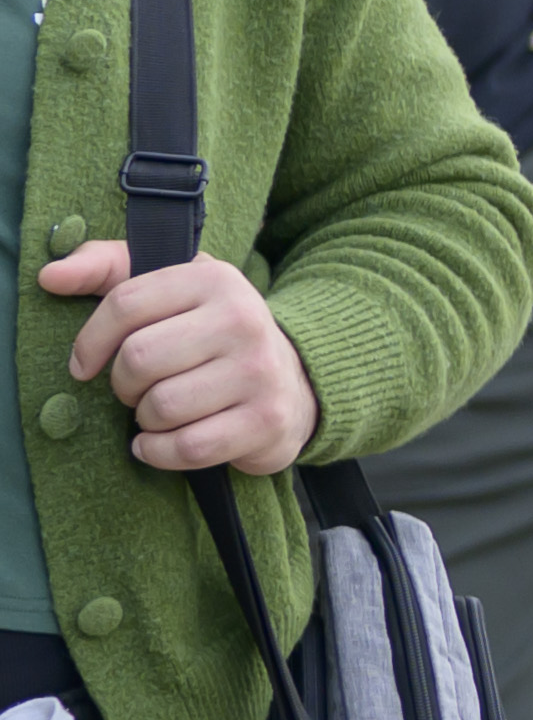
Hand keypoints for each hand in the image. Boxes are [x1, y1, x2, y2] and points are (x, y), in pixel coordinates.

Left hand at [34, 240, 307, 474]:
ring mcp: (260, 372)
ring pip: (161, 406)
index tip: (85, 364)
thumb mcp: (165, 286)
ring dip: (145, 419)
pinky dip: (159, 452)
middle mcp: (244, 320)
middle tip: (137, 389)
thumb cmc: (208, 331)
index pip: (125, 304)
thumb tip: (51, 276)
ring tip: (160, 412)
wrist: (293, 379)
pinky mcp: (268, 421)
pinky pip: (188, 447)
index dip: (90, 341)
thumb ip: (103, 267)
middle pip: (139, 359)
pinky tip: (160, 443)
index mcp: (214, 279)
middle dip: (124, 384)